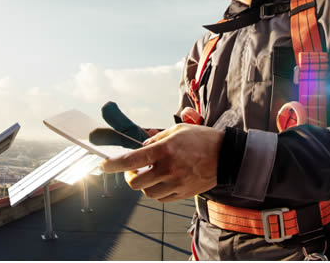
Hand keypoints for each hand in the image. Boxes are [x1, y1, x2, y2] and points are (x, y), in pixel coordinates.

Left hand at [100, 123, 223, 201]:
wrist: (226, 156)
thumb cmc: (202, 139)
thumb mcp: (178, 130)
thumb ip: (157, 138)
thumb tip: (141, 145)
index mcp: (165, 150)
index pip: (132, 160)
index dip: (113, 164)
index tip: (103, 165)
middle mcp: (168, 169)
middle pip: (135, 183)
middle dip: (130, 177)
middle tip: (134, 170)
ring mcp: (176, 184)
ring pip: (148, 193)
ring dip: (144, 185)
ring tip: (151, 175)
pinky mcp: (183, 194)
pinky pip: (161, 198)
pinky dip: (157, 191)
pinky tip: (163, 181)